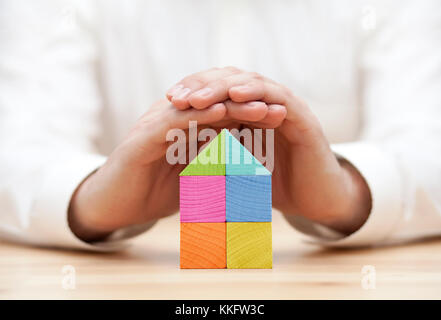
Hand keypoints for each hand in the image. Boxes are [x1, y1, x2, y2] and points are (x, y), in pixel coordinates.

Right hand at [68, 97, 278, 240]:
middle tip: (279, 108)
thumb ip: (216, 170)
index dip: (252, 115)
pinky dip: (198, 116)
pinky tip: (220, 113)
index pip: (223, 116)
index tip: (281, 118)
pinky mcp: (141, 137)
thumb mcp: (193, 181)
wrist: (113, 207)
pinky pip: (173, 121)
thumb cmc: (154, 193)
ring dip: (230, 105)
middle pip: (214, 106)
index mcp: (185, 130)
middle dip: (248, 105)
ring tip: (260, 106)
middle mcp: (171, 121)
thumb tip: (248, 173)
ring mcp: (155, 126)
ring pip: (198, 109)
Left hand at [167, 67, 371, 233]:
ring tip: (197, 97)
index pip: (218, 91)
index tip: (169, 100)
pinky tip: (234, 94)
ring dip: (222, 87)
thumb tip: (179, 158)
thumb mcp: (237, 170)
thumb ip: (215, 156)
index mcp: (250, 113)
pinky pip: (277, 96)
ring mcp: (285, 107)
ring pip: (251, 83)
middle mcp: (267, 104)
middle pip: (231, 80)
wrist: (315, 201)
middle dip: (201, 86)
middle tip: (176, 96)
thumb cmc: (275, 187)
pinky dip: (255, 92)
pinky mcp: (302, 116)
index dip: (193, 92)